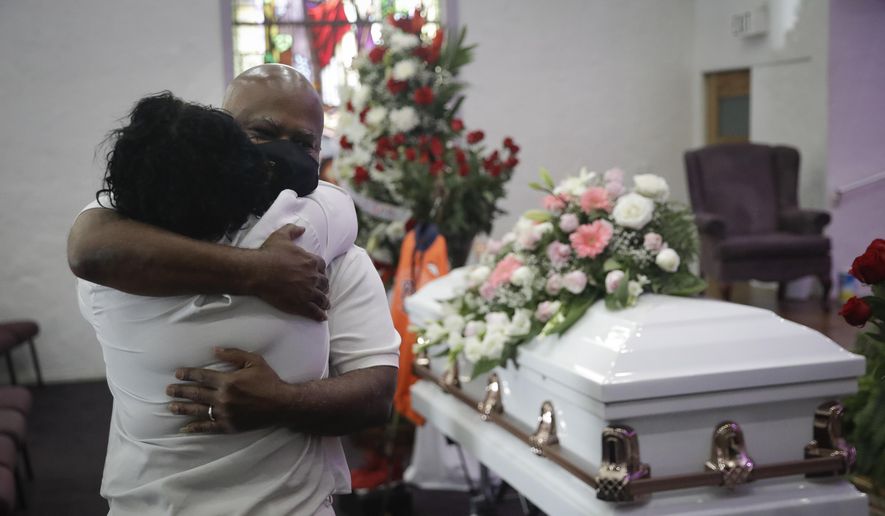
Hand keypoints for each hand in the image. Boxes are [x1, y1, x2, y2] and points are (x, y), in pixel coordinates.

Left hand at [167, 348, 290, 432]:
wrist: (282, 404)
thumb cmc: (269, 380)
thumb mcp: (254, 361)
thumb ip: (234, 355)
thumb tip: (214, 350)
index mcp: (227, 381)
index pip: (202, 376)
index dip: (188, 374)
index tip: (177, 374)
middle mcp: (223, 398)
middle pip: (196, 394)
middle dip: (180, 391)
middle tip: (168, 390)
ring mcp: (224, 414)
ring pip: (198, 410)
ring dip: (183, 408)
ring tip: (171, 406)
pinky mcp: (228, 426)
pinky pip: (208, 427)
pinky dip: (195, 427)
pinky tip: (185, 427)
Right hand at [252, 224, 328, 319]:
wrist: (258, 271)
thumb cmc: (269, 254)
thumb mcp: (281, 236)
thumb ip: (293, 230)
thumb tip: (302, 228)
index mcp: (311, 261)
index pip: (322, 267)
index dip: (321, 272)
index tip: (319, 275)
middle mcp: (313, 277)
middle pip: (324, 283)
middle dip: (323, 287)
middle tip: (322, 290)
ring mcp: (308, 292)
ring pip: (322, 299)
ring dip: (324, 302)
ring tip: (325, 305)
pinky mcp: (301, 304)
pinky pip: (315, 312)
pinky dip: (320, 315)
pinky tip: (322, 317)